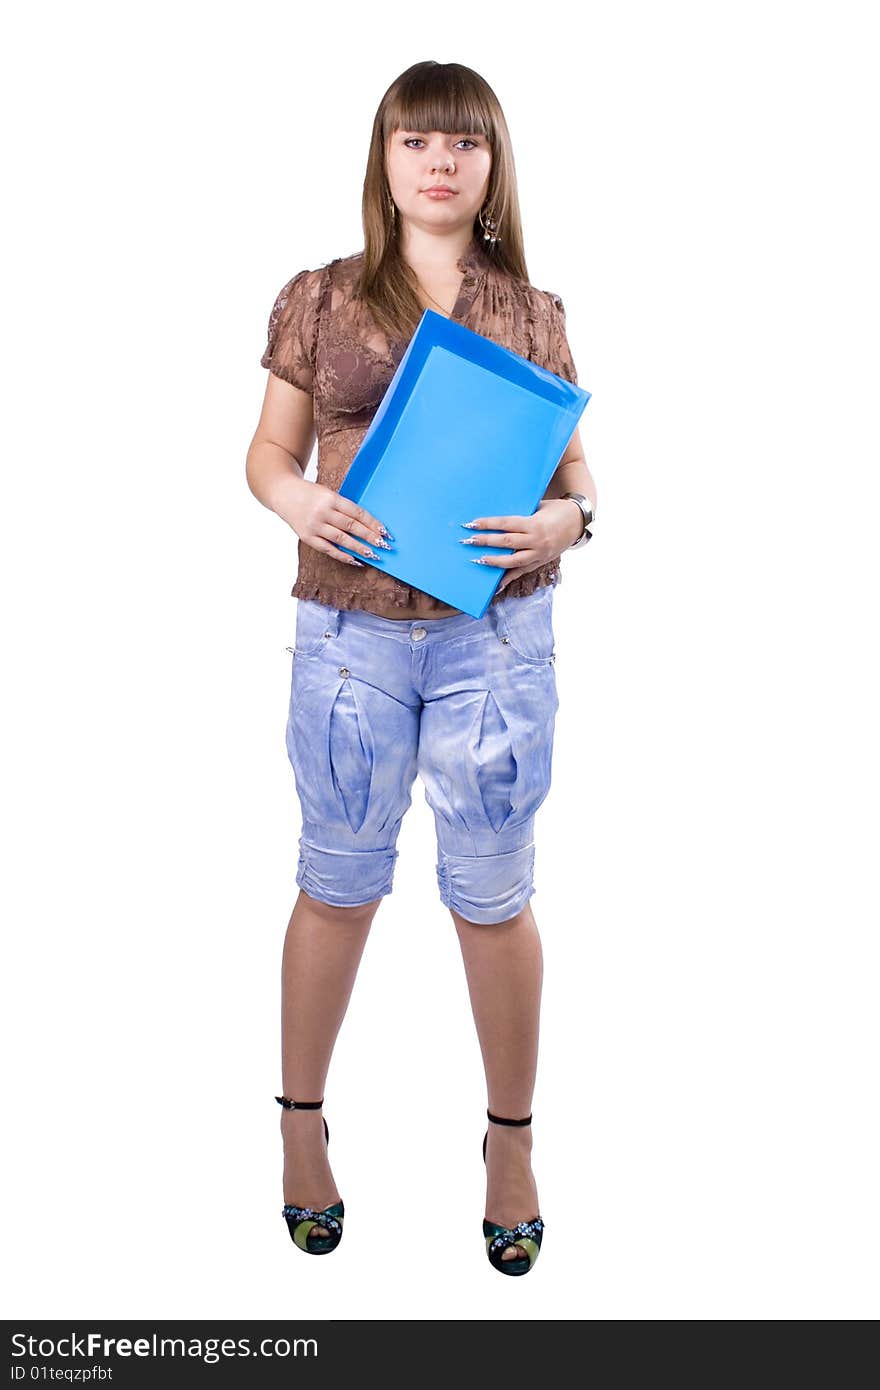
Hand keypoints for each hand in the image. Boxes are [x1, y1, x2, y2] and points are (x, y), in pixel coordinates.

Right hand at [279, 479, 392, 566]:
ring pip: (341, 539)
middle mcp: (323, 512)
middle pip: (351, 526)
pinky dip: (342, 556)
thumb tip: (366, 525)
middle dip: (370, 537)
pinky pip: (328, 549)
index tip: (385, 532)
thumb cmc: (311, 494)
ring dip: (359, 548)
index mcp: (331, 498)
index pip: (357, 513)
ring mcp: (314, 525)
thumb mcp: (328, 493)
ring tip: (373, 555)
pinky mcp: (307, 537)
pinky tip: (355, 560)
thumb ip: (343, 507)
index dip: (372, 523)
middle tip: (384, 546)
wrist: (283, 493)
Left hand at [460, 498, 583, 591]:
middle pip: (506, 542)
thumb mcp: (539, 507)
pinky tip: (495, 585)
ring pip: (513, 561)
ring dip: (494, 561)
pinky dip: (508, 578)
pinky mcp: (540, 562)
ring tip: (478, 560)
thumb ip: (521, 515)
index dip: (488, 524)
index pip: (506, 524)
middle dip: (485, 542)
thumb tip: (497, 519)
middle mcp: (536, 540)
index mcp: (534, 524)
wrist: (577, 521)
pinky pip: (522, 572)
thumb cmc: (555, 510)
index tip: (472, 524)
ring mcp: (539, 554)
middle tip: (468, 541)